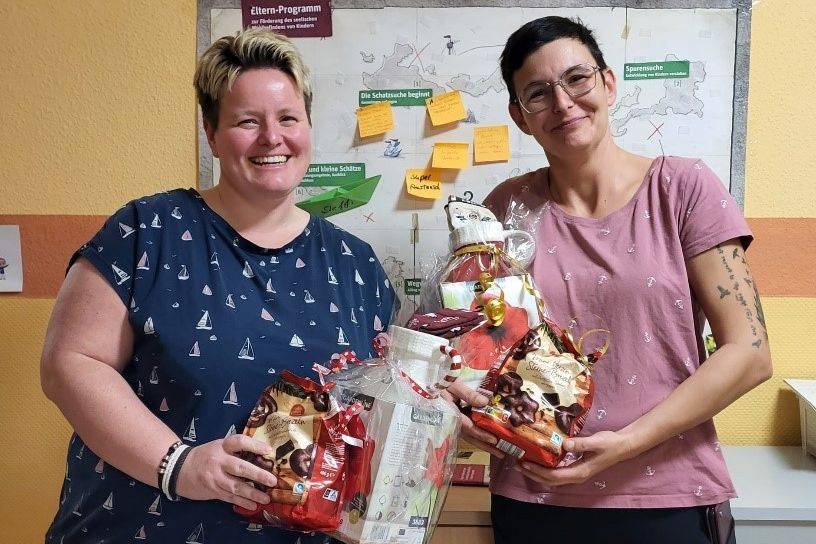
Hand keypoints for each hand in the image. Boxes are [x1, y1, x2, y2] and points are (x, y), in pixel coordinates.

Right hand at [175, 434, 277, 509]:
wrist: (179, 469)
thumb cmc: (205, 456)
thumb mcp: (218, 446)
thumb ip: (235, 450)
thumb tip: (261, 455)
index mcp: (222, 446)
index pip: (239, 442)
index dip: (254, 445)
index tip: (268, 450)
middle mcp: (219, 461)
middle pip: (240, 468)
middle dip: (258, 475)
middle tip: (272, 481)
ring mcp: (215, 477)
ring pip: (236, 486)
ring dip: (252, 494)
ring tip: (266, 499)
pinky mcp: (213, 490)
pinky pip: (229, 497)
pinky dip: (242, 502)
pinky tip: (253, 506)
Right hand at [442, 381, 504, 458]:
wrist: (426, 388)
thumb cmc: (440, 385)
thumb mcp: (453, 386)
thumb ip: (468, 394)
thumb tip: (485, 402)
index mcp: (452, 414)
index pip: (468, 427)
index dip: (481, 434)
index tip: (493, 440)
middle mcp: (453, 423)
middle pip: (471, 437)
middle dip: (486, 446)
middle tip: (501, 454)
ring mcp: (453, 425)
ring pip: (469, 437)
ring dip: (483, 445)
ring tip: (498, 452)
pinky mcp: (454, 423)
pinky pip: (468, 432)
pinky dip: (478, 438)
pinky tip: (488, 441)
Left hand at [514, 430, 634, 485]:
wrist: (622, 445)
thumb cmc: (609, 443)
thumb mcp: (596, 441)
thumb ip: (581, 443)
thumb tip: (564, 444)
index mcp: (579, 472)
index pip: (554, 475)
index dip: (538, 471)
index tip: (524, 463)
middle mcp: (576, 476)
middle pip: (550, 480)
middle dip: (533, 473)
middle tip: (517, 463)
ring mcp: (576, 473)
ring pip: (553, 477)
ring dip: (538, 472)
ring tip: (523, 462)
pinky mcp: (576, 467)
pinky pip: (558, 471)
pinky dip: (546, 467)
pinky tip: (539, 458)